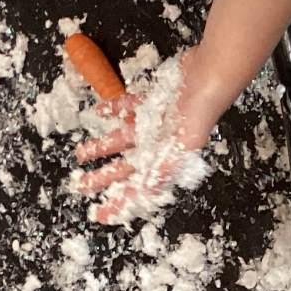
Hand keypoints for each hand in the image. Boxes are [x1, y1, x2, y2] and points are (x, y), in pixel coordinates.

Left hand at [71, 50, 229, 224]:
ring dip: (102, 146)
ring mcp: (155, 123)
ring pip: (122, 139)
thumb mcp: (184, 144)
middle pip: (126, 166)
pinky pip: (128, 108)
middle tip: (82, 186)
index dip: (121, 202)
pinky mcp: (153, 101)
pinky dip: (114, 110)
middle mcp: (159, 144)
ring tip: (81, 153)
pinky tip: (100, 112)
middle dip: (104, 178)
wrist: (210, 75)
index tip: (102, 214)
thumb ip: (162, 168)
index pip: (140, 187)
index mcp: (168, 159)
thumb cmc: (203, 111)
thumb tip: (146, 191)